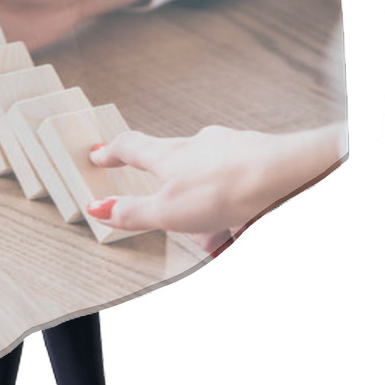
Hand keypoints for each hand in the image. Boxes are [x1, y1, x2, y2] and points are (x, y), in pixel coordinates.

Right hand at [85, 122, 344, 244]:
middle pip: (170, 161)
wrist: (285, 173)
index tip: (98, 154)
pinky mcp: (255, 160)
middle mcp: (196, 145)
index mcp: (168, 155)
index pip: (130, 146)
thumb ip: (133, 211)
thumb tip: (99, 209)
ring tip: (214, 238)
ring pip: (207, 177)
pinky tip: (243, 229)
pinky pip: (237, 186)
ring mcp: (227, 149)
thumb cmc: (226, 188)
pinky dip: (234, 207)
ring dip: (204, 204)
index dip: (111, 152)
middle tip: (163, 206)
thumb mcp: (167, 211)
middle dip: (165, 185)